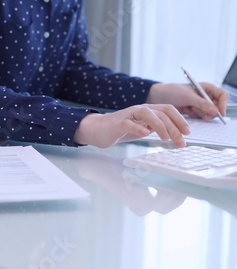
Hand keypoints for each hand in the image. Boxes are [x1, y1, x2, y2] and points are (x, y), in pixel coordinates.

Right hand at [74, 104, 189, 147]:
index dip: (180, 120)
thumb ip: (155, 128)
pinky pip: (128, 123)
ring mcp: (128, 115)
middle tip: (180, 142)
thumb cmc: (119, 130)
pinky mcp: (117, 124)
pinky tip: (145, 134)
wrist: (96, 129)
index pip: (168, 110)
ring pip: (148, 114)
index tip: (188, 133)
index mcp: (147, 110)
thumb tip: (173, 133)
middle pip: (161, 113)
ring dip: (160, 126)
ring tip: (165, 139)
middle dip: (174, 127)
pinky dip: (138, 127)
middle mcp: (139, 110)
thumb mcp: (141, 128)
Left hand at [146, 82, 228, 118]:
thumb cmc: (172, 91)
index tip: (220, 113)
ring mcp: (198, 104)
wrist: (157, 97)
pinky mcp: (192, 111)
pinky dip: (195, 116)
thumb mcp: (188, 97)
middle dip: (210, 111)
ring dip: (201, 114)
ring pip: (208, 113)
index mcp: (206, 88)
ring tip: (190, 109)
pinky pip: (199, 116)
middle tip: (202, 114)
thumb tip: (215, 111)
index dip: (223, 104)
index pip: (222, 95)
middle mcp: (204, 96)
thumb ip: (202, 104)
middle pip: (216, 106)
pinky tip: (188, 112)